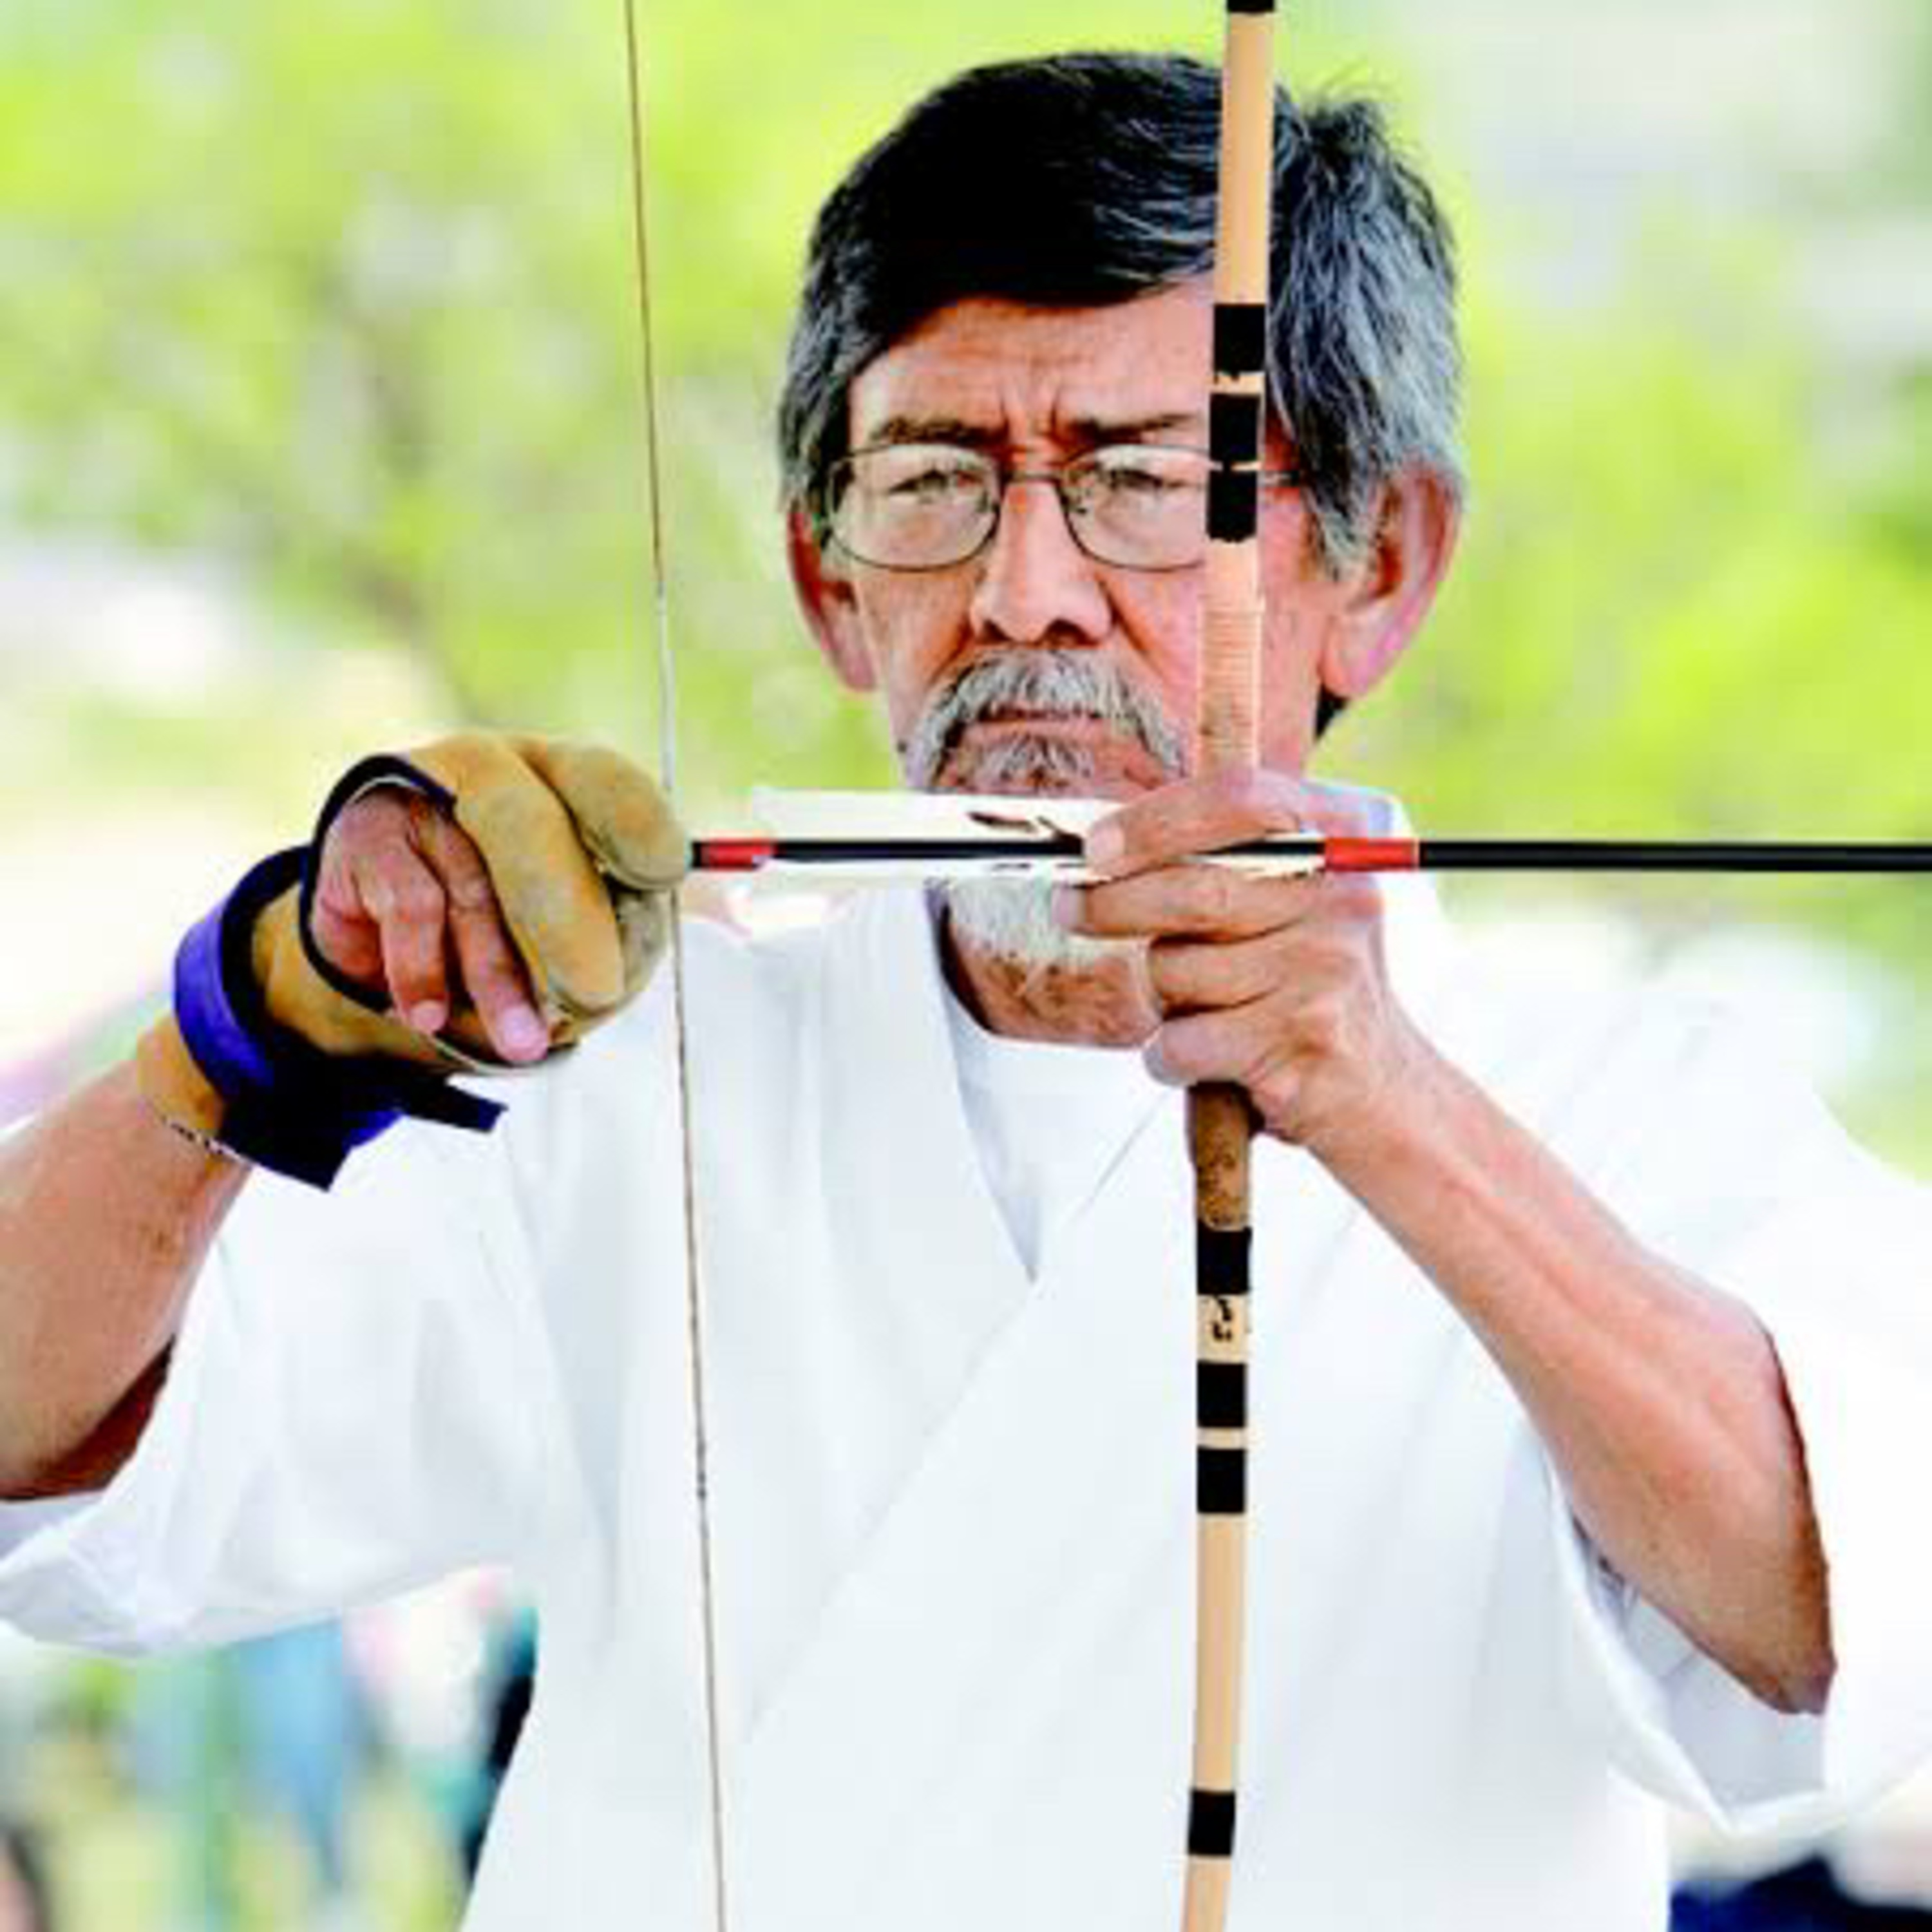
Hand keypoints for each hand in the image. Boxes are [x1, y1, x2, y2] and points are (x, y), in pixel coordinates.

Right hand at [263, 733, 686, 1068]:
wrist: (388, 953)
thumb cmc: (508, 935)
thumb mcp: (576, 930)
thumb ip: (616, 925)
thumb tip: (636, 934)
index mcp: (565, 779)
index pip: (607, 783)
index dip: (636, 824)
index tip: (662, 873)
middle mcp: (496, 771)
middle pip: (538, 833)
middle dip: (569, 924)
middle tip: (595, 993)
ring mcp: (424, 796)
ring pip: (475, 891)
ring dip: (497, 980)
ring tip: (523, 1045)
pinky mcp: (367, 835)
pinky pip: (411, 910)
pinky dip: (422, 971)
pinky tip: (427, 1015)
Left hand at [1060, 769, 1426, 1160]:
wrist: (1382, 1088)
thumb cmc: (1305, 981)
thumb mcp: (1291, 896)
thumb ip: (1222, 856)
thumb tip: (1103, 844)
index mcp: (1341, 840)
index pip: (1239, 798)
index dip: (1155, 819)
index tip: (1094, 846)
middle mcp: (1342, 898)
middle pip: (1194, 891)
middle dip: (1111, 905)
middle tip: (1069, 908)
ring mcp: (1325, 971)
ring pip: (1178, 970)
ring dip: (1161, 994)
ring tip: (1199, 1005)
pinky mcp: (1298, 1043)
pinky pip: (1182, 1041)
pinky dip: (1169, 1055)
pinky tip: (1203, 1056)